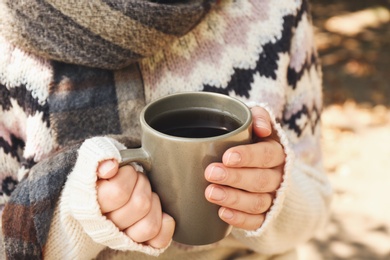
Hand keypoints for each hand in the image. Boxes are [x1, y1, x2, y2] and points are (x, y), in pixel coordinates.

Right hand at [96, 160, 174, 247]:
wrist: (97, 192)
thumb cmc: (101, 173)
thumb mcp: (96, 157)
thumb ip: (101, 156)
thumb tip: (110, 167)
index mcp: (90, 204)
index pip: (119, 192)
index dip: (129, 175)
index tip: (125, 170)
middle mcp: (105, 225)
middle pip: (140, 205)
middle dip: (143, 185)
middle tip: (137, 179)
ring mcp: (122, 237)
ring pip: (149, 225)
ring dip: (153, 203)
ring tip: (145, 194)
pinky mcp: (139, 242)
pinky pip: (158, 241)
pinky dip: (164, 225)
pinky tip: (161, 213)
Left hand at [204, 106, 284, 230]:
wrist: (252, 165)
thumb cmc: (246, 139)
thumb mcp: (251, 122)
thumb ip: (258, 116)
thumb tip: (262, 128)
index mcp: (276, 152)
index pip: (267, 155)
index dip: (248, 157)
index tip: (227, 157)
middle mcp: (278, 176)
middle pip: (261, 180)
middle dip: (235, 178)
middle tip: (211, 173)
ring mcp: (272, 198)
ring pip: (258, 202)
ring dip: (234, 198)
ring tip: (211, 193)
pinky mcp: (264, 215)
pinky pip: (256, 221)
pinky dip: (240, 219)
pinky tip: (222, 213)